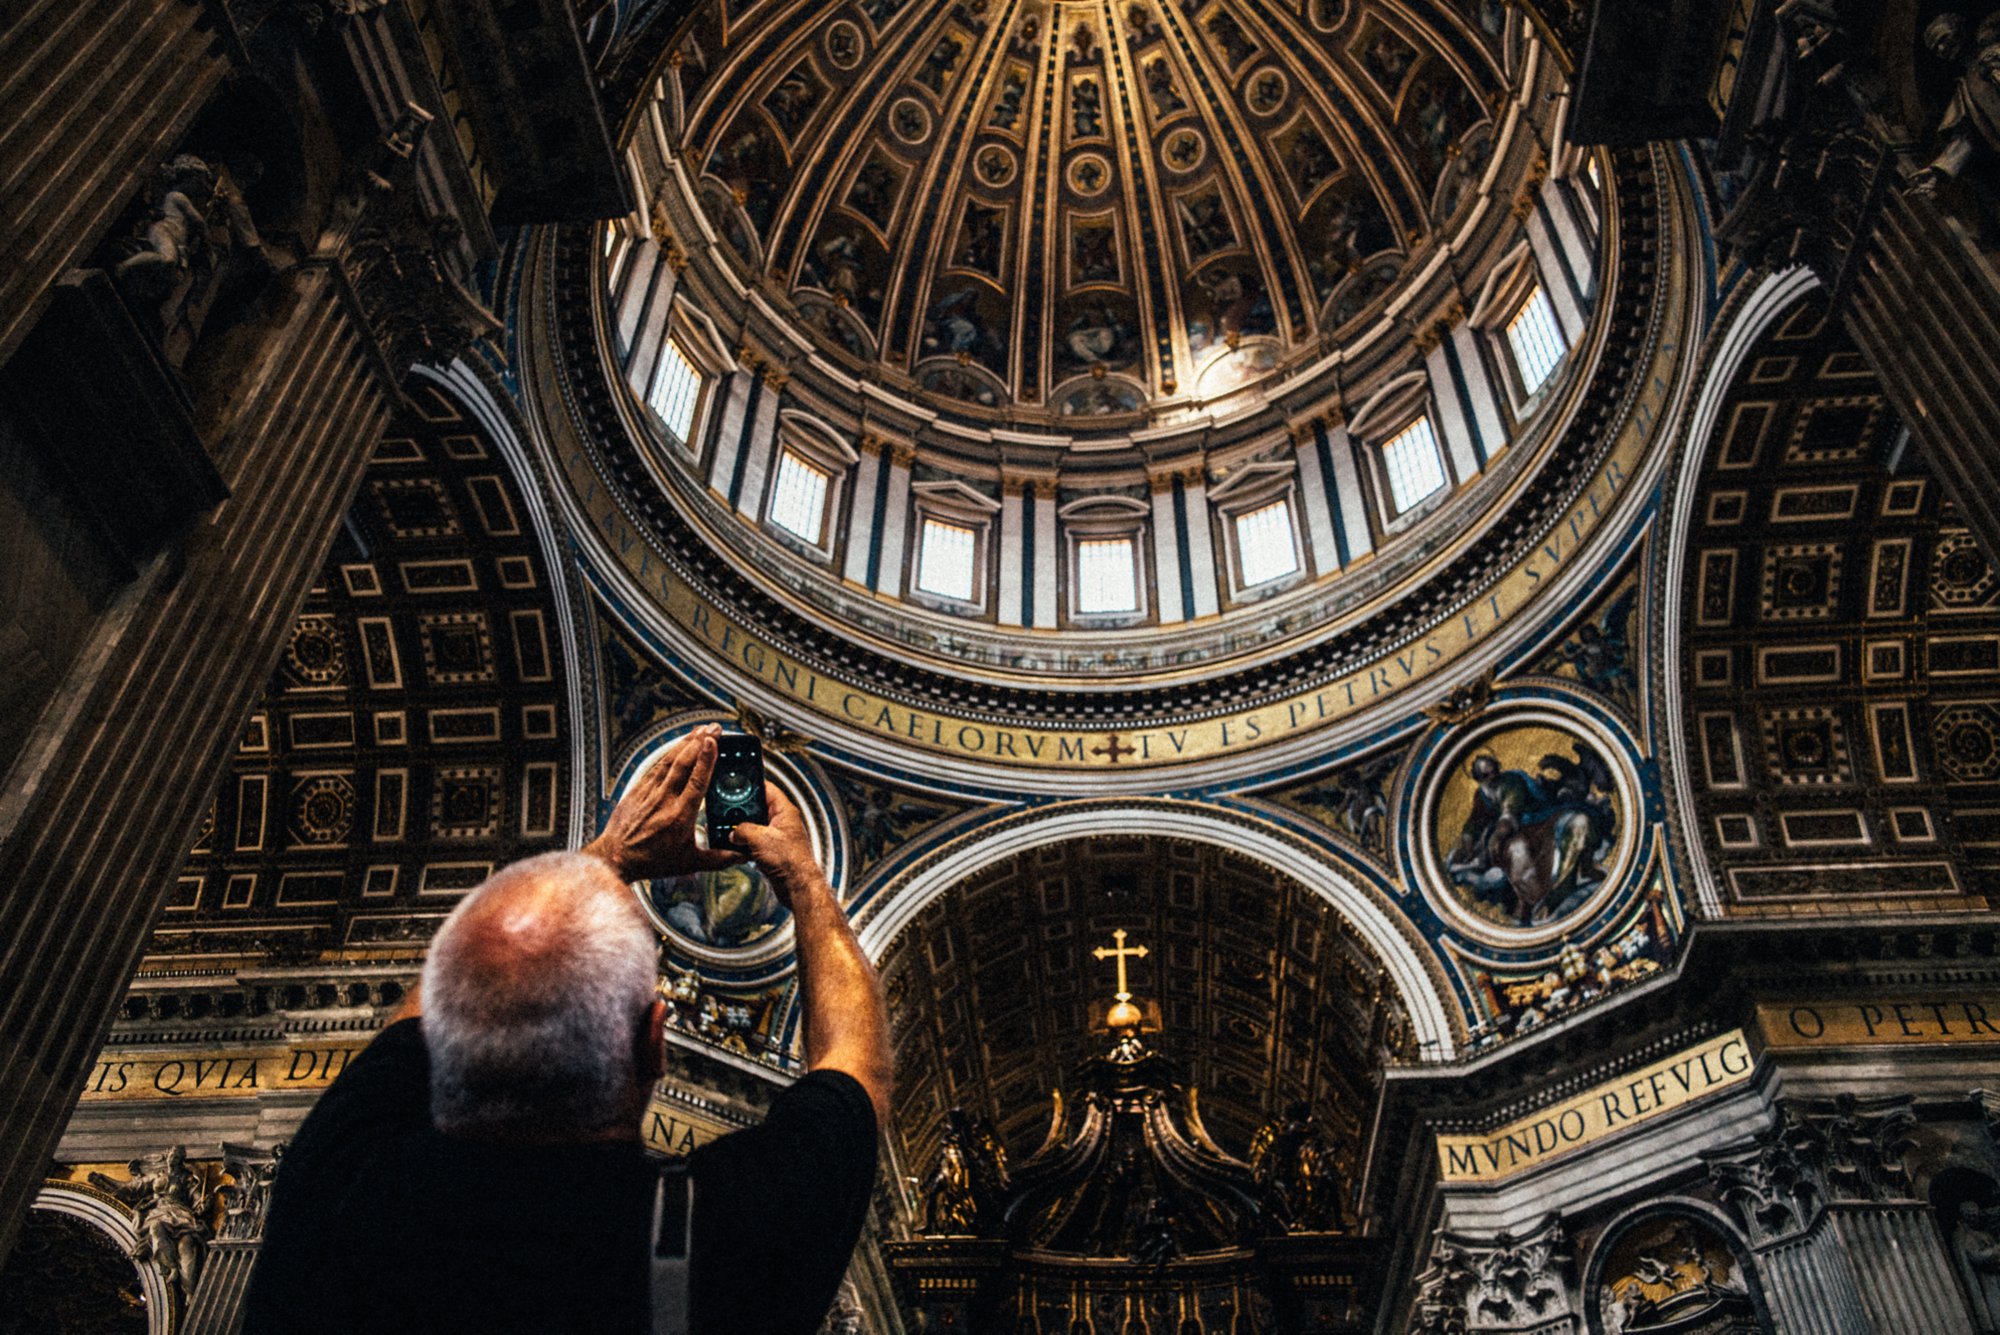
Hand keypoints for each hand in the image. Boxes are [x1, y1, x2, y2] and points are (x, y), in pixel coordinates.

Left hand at [583, 725, 741, 881]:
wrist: (616, 859)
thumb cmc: (651, 862)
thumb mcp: (689, 863)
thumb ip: (718, 858)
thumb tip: (740, 855)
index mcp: (680, 817)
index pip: (696, 782)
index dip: (706, 759)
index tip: (713, 742)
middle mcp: (664, 801)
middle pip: (683, 764)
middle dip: (699, 742)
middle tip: (714, 729)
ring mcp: (649, 793)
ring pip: (669, 761)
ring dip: (685, 743)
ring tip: (699, 730)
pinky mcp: (638, 790)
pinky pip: (655, 767)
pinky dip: (669, 754)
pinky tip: (678, 746)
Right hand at [729, 784, 824, 904]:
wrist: (797, 886)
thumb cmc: (790, 861)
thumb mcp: (759, 838)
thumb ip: (742, 830)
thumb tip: (733, 832)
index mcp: (785, 811)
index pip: (767, 789)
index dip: (751, 786)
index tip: (737, 785)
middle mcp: (782, 822)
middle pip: (758, 808)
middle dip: (742, 811)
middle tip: (726, 811)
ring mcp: (777, 837)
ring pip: (755, 826)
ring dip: (741, 829)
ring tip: (727, 829)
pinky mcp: (773, 851)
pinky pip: (755, 842)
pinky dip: (745, 844)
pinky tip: (735, 846)